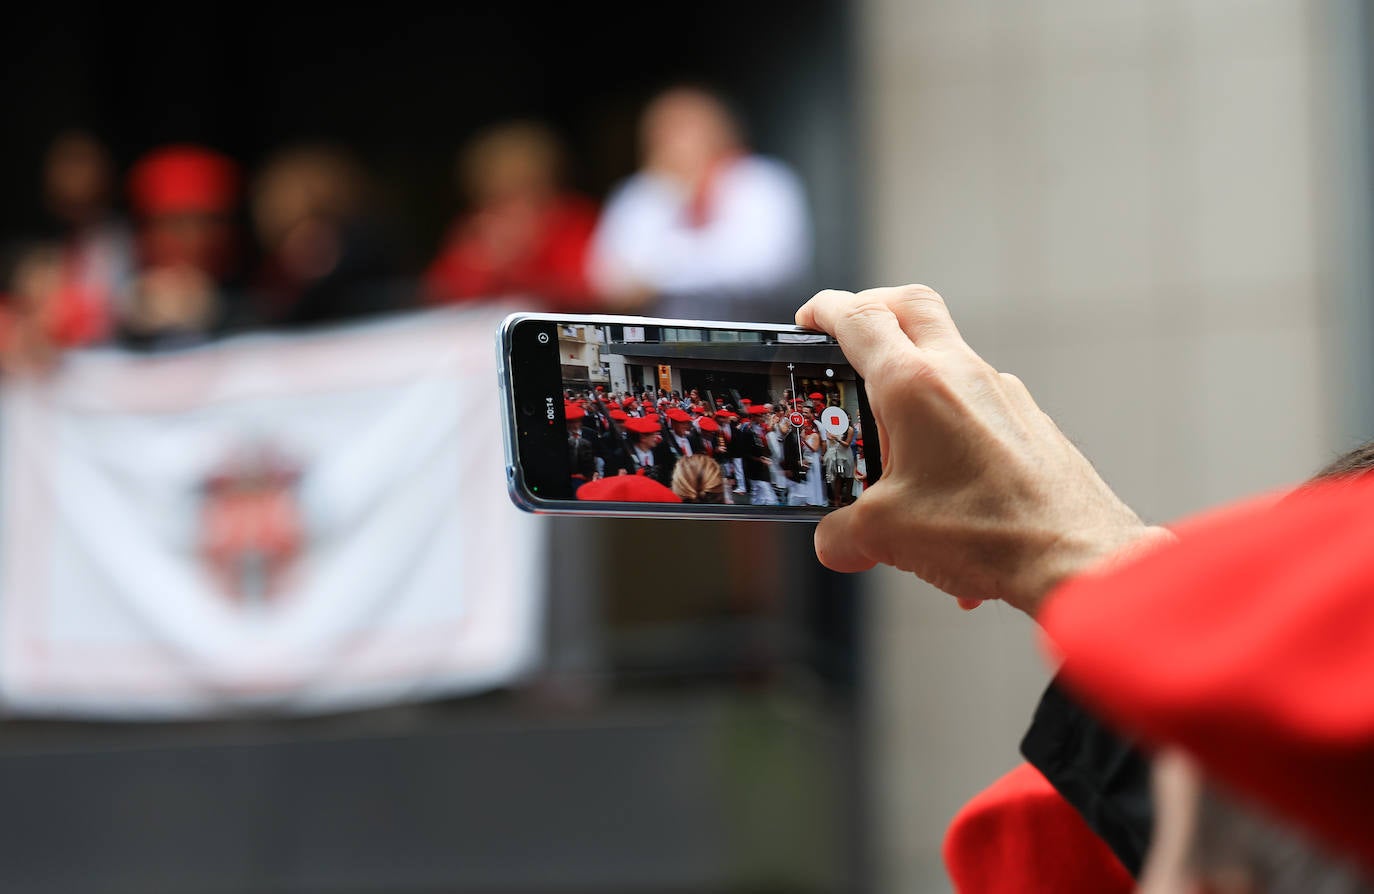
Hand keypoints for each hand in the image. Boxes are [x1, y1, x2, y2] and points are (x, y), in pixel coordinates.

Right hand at [795, 285, 1172, 616]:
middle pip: (911, 305)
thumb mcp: (886, 535)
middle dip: (873, 309)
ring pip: (949, 361)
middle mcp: (962, 374)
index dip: (824, 310)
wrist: (1077, 557)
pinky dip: (951, 439)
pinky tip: (946, 504)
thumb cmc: (987, 532)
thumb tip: (835, 541)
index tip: (808, 319)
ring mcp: (1003, 394)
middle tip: (850, 336)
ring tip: (895, 454)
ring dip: (915, 386)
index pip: (858, 317)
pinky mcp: (1030, 423)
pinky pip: (979, 413)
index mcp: (915, 385)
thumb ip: (843, 534)